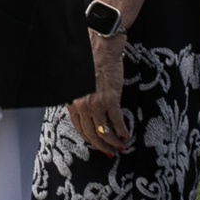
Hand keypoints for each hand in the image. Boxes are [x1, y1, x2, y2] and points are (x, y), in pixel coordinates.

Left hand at [67, 35, 129, 156]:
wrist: (100, 47)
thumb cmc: (89, 61)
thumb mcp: (78, 82)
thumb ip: (79, 97)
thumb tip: (86, 112)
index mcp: (72, 101)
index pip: (79, 128)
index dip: (89, 140)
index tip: (96, 145)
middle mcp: (82, 104)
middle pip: (90, 133)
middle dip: (101, 146)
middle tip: (109, 152)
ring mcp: (95, 103)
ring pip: (103, 131)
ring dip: (113, 142)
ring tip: (121, 146)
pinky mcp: (110, 99)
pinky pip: (116, 121)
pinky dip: (122, 131)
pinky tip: (126, 135)